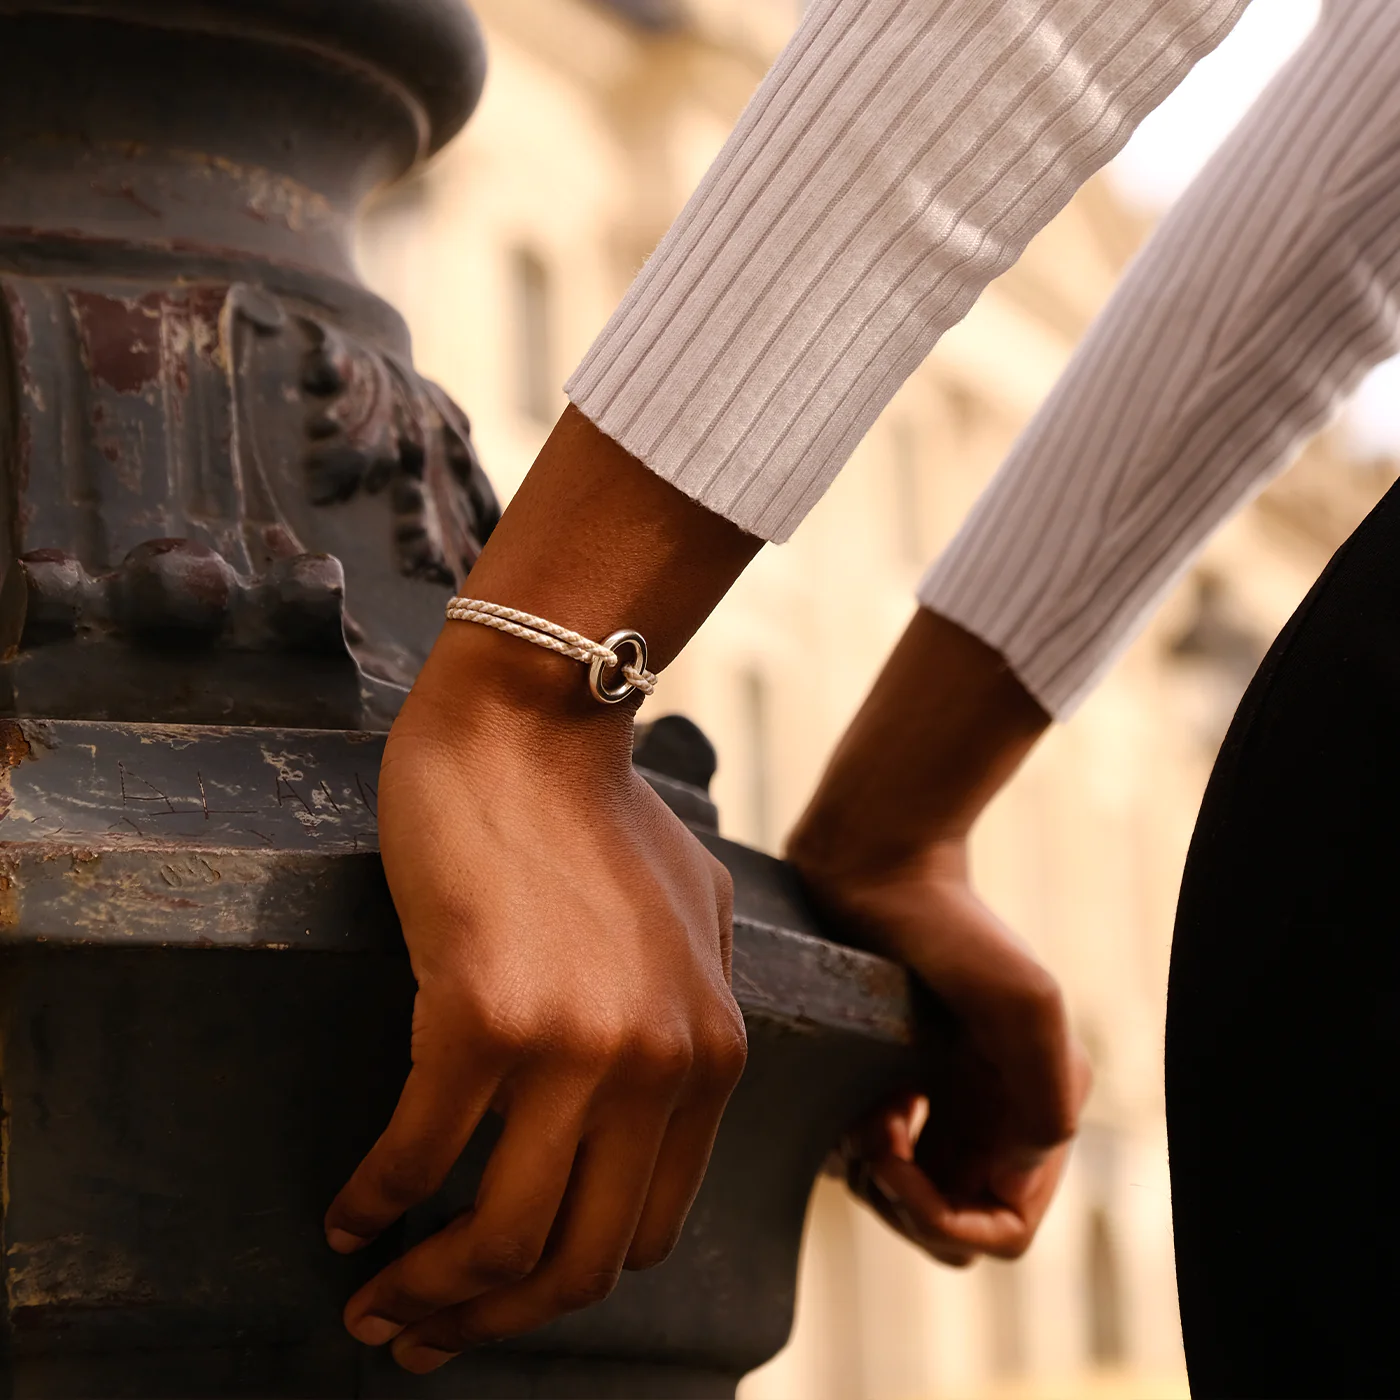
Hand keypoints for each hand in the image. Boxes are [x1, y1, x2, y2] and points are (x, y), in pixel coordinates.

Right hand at [323, 648, 745, 1373]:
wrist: (535, 723)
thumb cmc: (602, 810)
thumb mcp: (701, 915)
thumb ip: (701, 1008)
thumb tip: (659, 1090)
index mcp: (710, 1056)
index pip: (644, 1232)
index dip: (564, 1286)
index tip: (501, 1290)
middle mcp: (656, 1069)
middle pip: (574, 1263)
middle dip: (491, 1320)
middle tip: (422, 1333)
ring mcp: (574, 1050)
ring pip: (496, 1240)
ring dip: (426, 1296)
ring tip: (373, 1304)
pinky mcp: (481, 1017)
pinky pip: (417, 1155)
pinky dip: (374, 1201)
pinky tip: (347, 1209)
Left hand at [787, 606, 1086, 1266]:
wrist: (881, 861)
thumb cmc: (951, 926)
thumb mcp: (1020, 1004)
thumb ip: (1045, 1099)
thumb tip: (1016, 1175)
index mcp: (1039, 1107)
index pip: (1006, 1228)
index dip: (948, 1222)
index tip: (893, 1170)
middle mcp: (1001, 1112)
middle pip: (956, 1223)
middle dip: (908, 1206)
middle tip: (870, 1148)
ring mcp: (951, 1100)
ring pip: (919, 1199)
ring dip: (883, 1180)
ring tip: (862, 1124)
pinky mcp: (904, 1080)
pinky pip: (888, 1158)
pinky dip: (866, 1151)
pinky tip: (857, 1109)